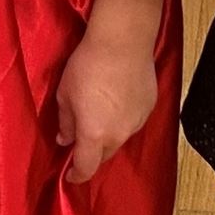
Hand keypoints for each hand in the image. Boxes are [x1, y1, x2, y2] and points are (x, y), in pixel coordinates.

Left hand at [56, 22, 159, 182]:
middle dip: (92, 153)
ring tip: (99, 113)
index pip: (86, 167)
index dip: (76, 174)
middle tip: (81, 140)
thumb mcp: (65, 94)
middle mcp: (119, 134)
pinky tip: (115, 101)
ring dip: (108, 134)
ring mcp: (137, 121)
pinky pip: (132, 121)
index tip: (70, 174)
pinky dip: (122, 118)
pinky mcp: (148, 107)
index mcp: (94, 134)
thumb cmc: (89, 64)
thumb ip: (66, 122)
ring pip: (120, 138)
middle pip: (104, 156)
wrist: (123, 40)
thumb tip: (65, 138)